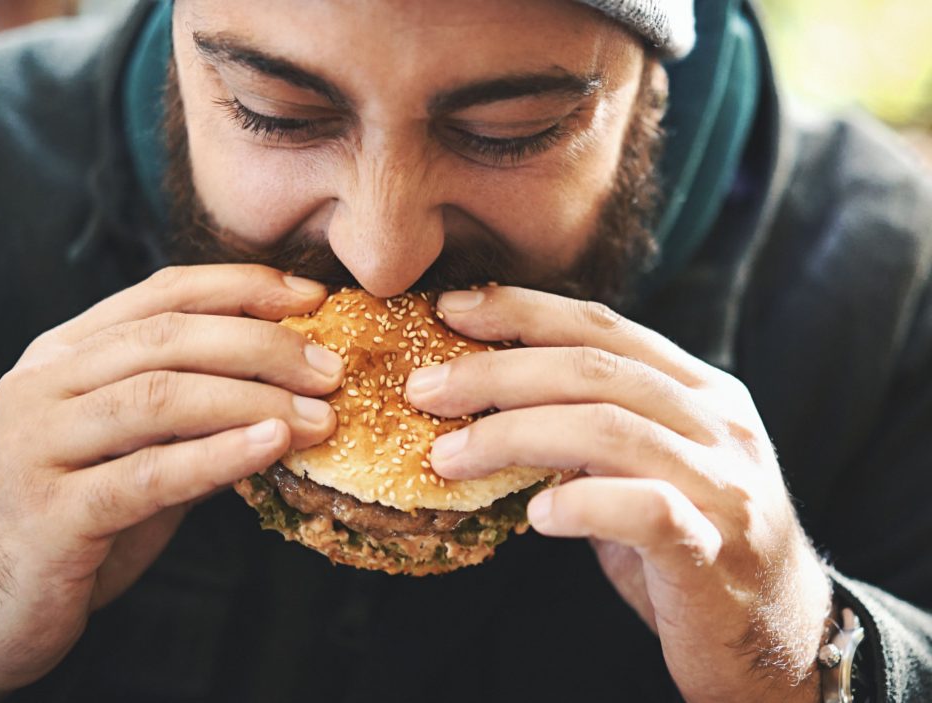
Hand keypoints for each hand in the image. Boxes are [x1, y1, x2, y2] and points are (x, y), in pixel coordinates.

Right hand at [0, 265, 342, 701]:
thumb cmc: (74, 516)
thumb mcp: (134, 448)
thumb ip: (192, 415)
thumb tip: (292, 390)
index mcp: (64, 354)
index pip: (161, 293)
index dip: (243, 287)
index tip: (312, 298)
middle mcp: (44, 384)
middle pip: (167, 338)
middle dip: (262, 345)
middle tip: (331, 369)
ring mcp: (38, 444)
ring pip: (159, 397)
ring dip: (253, 401)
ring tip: (320, 416)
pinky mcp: (48, 512)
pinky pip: (145, 475)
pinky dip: (215, 457)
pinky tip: (270, 448)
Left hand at [407, 286, 831, 702]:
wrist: (777, 634)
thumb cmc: (691, 541)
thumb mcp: (644, 466)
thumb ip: (589, 427)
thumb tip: (486, 397)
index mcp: (700, 389)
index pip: (602, 326)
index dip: (521, 310)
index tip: (450, 308)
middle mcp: (719, 424)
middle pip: (593, 370)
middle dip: (496, 371)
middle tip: (424, 388)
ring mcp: (724, 485)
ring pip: (608, 430)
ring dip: (512, 436)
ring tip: (448, 456)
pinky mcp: (718, 551)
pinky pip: (644, 510)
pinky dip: (580, 504)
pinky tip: (536, 516)